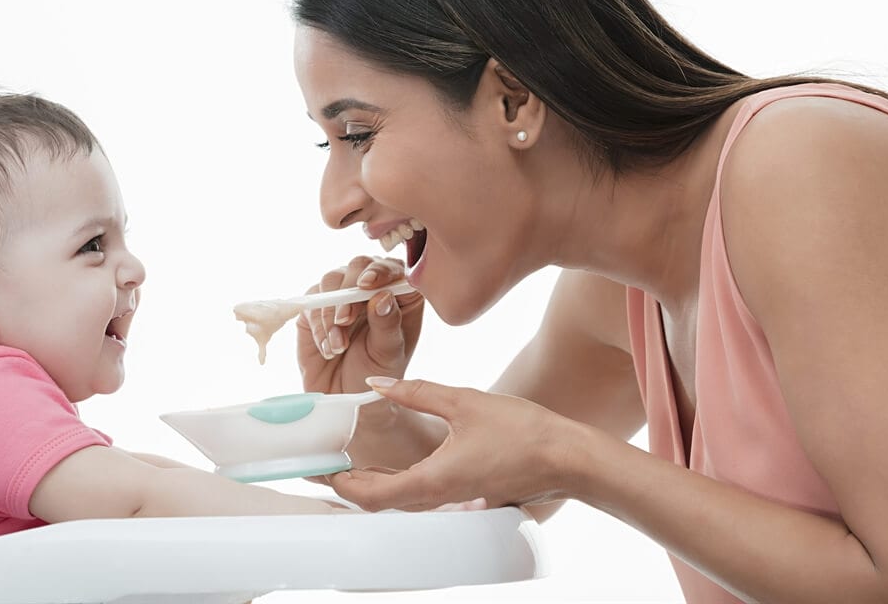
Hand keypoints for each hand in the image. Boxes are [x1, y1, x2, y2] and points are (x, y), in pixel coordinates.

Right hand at [296, 256, 423, 395]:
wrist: (345, 395)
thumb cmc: (376, 373)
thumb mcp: (389, 353)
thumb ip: (388, 324)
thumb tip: (382, 296)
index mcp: (400, 294)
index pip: (394, 269)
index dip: (381, 271)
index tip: (368, 284)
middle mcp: (371, 287)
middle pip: (359, 265)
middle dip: (350, 291)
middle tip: (345, 320)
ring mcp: (342, 294)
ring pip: (332, 279)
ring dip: (332, 312)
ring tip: (338, 346)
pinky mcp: (316, 306)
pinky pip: (312, 301)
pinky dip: (318, 325)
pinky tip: (328, 348)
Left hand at [328, 378, 575, 511]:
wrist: (568, 457)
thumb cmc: (522, 432)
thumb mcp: (463, 401)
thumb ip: (417, 393)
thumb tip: (376, 384)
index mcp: (433, 481)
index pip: (370, 495)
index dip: (340, 484)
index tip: (319, 468)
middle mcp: (439, 499)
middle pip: (379, 503)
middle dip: (348, 485)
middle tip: (324, 465)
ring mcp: (454, 500)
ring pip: (399, 501)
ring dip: (371, 485)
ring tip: (348, 463)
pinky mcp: (465, 495)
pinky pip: (419, 496)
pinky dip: (395, 484)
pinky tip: (390, 467)